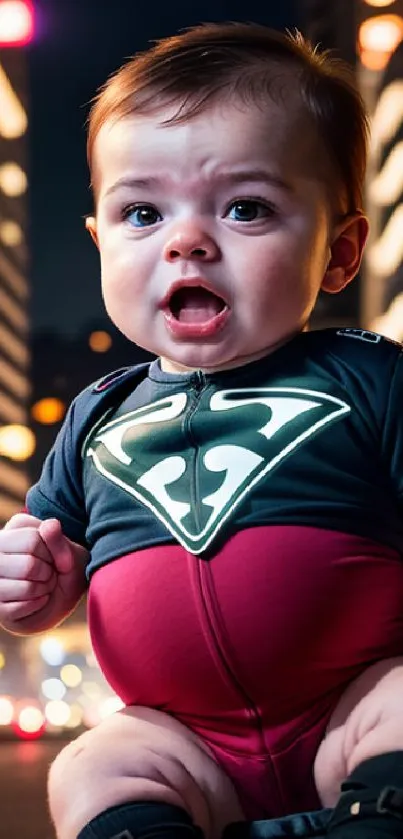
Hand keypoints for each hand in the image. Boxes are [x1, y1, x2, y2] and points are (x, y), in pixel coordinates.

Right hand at [0, 513, 88, 633]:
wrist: (61, 600)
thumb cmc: (65, 571)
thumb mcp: (71, 553)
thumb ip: (60, 540)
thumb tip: (50, 525)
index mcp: (15, 528)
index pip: (33, 540)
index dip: (54, 554)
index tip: (56, 557)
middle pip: (28, 565)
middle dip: (48, 574)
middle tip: (50, 574)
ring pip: (26, 587)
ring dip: (44, 590)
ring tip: (45, 585)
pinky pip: (22, 607)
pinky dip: (38, 604)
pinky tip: (37, 599)